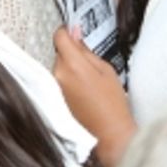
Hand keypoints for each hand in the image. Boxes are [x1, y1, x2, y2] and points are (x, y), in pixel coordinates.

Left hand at [53, 26, 134, 166]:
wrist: (109, 134)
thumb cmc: (112, 102)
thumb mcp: (105, 69)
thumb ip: (86, 50)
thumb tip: (74, 32)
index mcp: (72, 65)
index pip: (59, 36)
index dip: (67, 32)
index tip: (76, 33)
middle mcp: (58, 74)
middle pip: (58, 51)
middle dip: (70, 51)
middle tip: (89, 62)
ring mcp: (54, 86)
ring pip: (58, 64)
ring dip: (69, 65)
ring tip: (87, 79)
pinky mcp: (53, 96)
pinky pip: (58, 78)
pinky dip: (67, 78)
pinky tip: (82, 89)